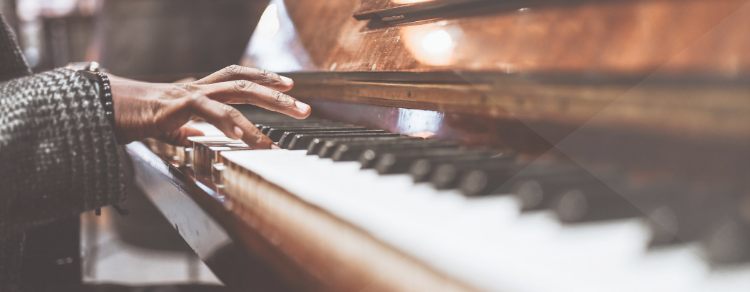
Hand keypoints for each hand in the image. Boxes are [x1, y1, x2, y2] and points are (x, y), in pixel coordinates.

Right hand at [109, 65, 310, 148]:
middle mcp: (200, 87)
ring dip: (265, 107)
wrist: (106, 108)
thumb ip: (188, 129)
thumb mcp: (171, 125)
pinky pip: (212, 112)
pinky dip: (232, 124)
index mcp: (201, 91)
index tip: (289, 88)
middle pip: (246, 82)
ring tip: (286, 123)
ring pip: (236, 92)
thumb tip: (199, 136)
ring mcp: (191, 93)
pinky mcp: (179, 105)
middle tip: (305, 108)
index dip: (264, 80)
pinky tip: (247, 138)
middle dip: (278, 95)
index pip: (239, 78)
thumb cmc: (137, 116)